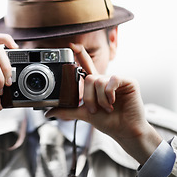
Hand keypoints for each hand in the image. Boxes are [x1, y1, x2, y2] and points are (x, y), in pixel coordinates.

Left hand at [45, 44, 161, 163]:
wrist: (124, 131)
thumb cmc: (108, 122)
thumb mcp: (84, 114)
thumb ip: (67, 111)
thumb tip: (48, 113)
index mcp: (95, 86)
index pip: (86, 66)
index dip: (80, 54)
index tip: (72, 45)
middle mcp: (105, 80)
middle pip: (89, 78)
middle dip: (89, 97)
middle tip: (96, 109)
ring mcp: (117, 80)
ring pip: (98, 81)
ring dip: (100, 99)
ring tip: (107, 108)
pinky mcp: (128, 82)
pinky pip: (112, 80)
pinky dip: (109, 93)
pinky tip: (114, 102)